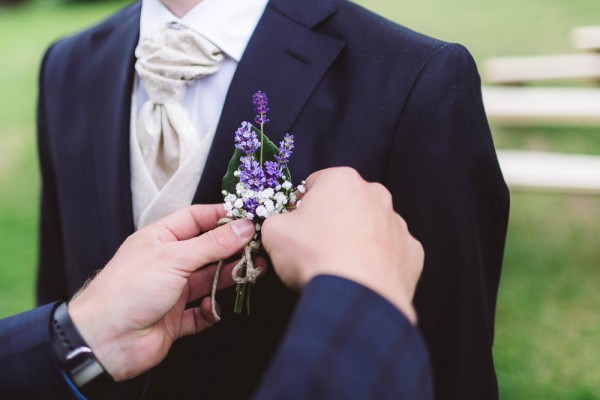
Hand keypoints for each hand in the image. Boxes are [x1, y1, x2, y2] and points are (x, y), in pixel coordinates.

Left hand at [68, 205, 254, 380]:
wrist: (105, 340)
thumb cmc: (129, 289)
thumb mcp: (174, 257)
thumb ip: (212, 244)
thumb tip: (243, 227)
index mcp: (160, 239)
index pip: (196, 219)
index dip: (222, 216)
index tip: (248, 216)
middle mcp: (167, 262)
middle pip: (207, 250)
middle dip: (231, 248)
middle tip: (257, 246)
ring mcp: (172, 291)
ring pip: (208, 280)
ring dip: (229, 277)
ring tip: (253, 271)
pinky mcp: (175, 319)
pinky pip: (201, 312)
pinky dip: (210, 310)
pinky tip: (213, 307)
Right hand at [262, 167, 422, 322]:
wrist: (355, 297)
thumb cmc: (313, 256)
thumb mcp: (274, 232)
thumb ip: (278, 220)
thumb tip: (285, 225)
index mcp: (342, 180)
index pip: (315, 184)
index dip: (302, 206)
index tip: (298, 227)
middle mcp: (375, 194)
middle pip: (347, 203)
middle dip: (333, 219)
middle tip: (318, 247)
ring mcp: (398, 223)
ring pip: (372, 226)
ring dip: (358, 239)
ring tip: (342, 265)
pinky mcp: (412, 251)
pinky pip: (391, 251)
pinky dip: (379, 261)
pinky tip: (365, 277)